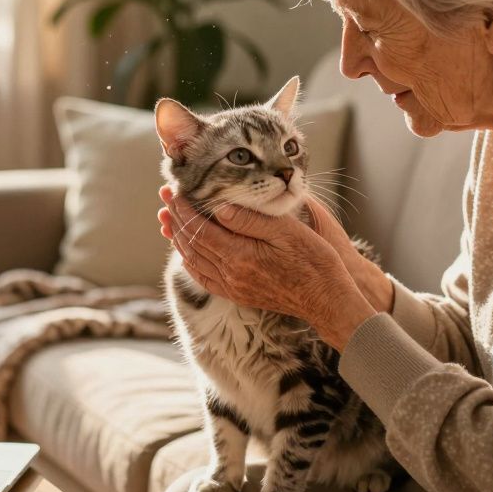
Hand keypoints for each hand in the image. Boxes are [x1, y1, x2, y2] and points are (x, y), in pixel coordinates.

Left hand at [158, 186, 376, 349]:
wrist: (327, 300)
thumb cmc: (314, 262)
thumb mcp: (287, 232)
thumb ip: (250, 220)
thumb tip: (219, 207)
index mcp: (241, 256)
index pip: (200, 229)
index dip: (185, 209)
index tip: (175, 191)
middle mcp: (230, 275)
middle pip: (192, 244)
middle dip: (176, 219)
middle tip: (165, 199)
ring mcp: (233, 287)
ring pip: (194, 261)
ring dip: (178, 239)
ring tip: (169, 220)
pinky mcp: (238, 294)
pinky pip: (204, 278)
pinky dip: (191, 261)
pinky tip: (188, 252)